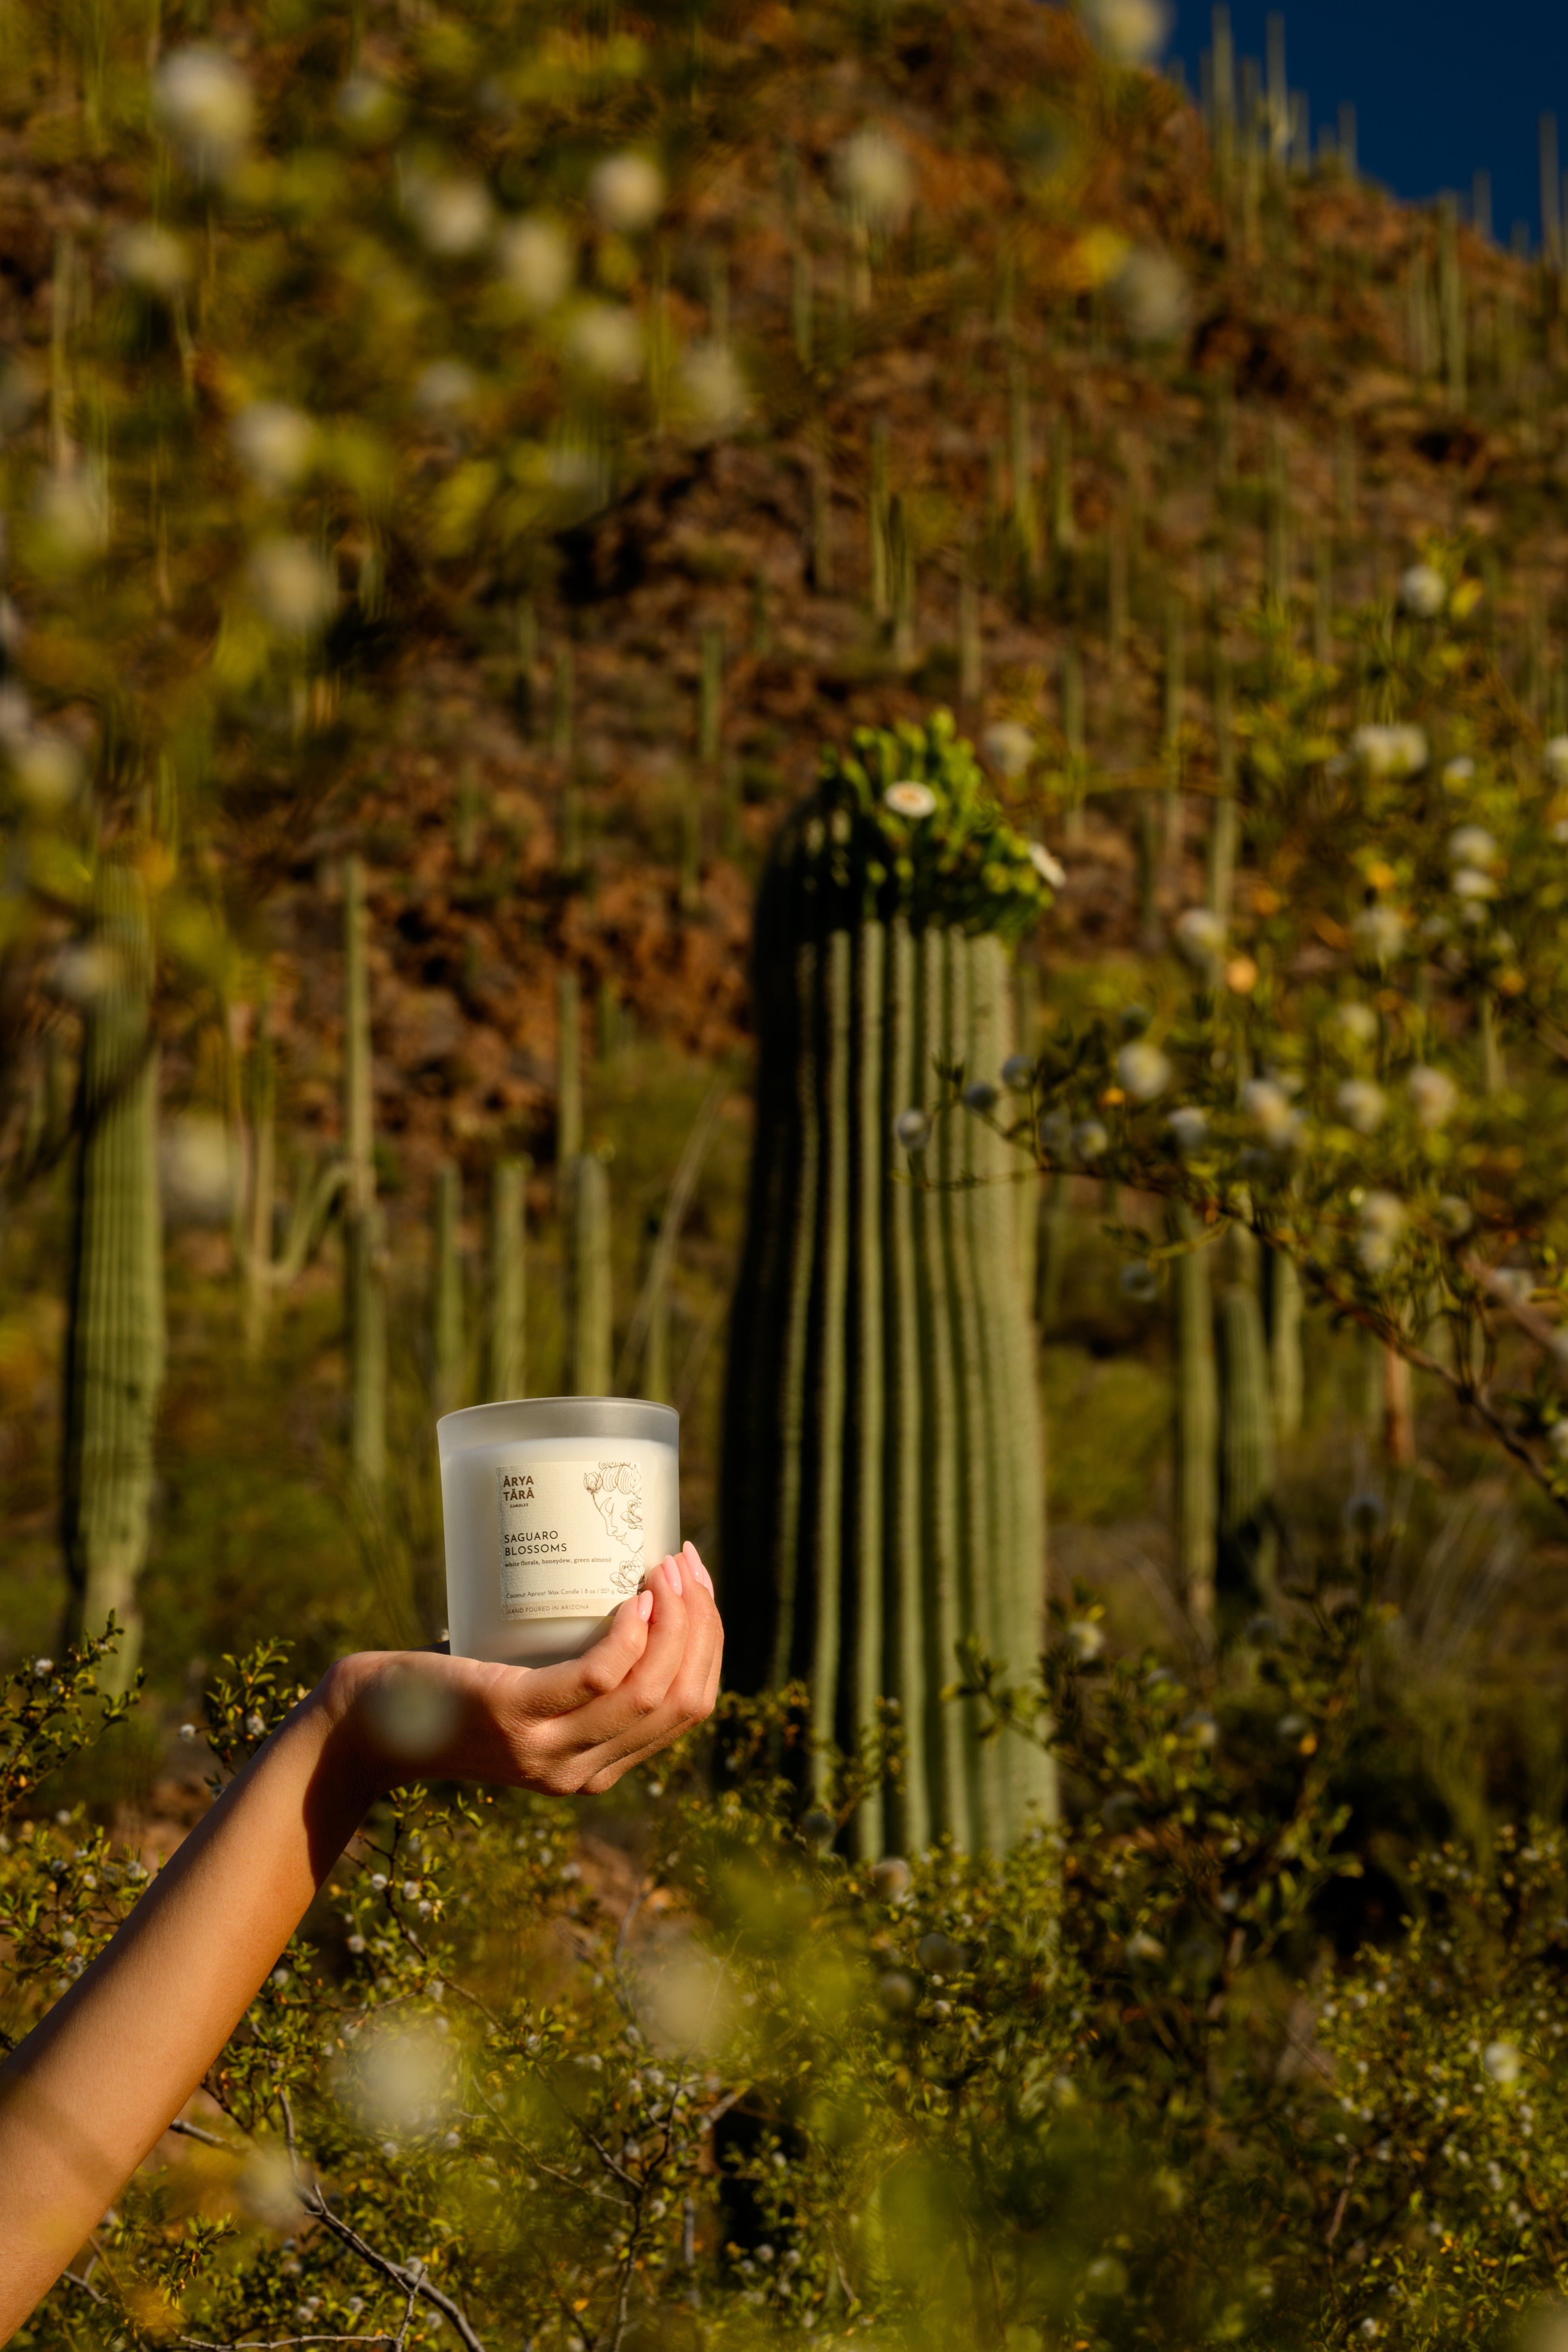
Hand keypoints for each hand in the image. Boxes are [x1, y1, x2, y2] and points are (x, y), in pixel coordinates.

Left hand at [328, 1544, 722, 1797]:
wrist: (365, 1723)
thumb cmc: (447, 1691)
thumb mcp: (528, 1691)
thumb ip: (571, 1667)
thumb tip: (622, 1583)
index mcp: (597, 1767)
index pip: (688, 1709)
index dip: (708, 1643)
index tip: (697, 1585)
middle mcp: (582, 1772)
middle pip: (680, 1698)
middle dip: (700, 1624)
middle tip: (683, 1565)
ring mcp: (548, 1751)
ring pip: (648, 1690)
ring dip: (672, 1621)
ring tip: (662, 1569)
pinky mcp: (513, 1716)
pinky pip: (595, 1678)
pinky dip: (625, 1636)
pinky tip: (629, 1601)